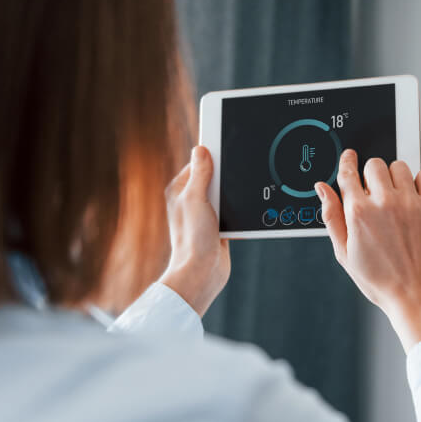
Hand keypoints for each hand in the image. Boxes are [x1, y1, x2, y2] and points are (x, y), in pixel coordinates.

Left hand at [159, 146, 229, 315]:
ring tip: (233, 198)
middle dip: (225, 176)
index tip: (226, 148)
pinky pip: (231, 209)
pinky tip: (241, 212)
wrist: (202, 273)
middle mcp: (190, 201)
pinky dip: (237, 208)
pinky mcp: (217, 225)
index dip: (212, 157)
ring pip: (224, 193)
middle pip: (213, 177)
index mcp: (179, 191)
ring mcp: (204, 214)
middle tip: (233, 176)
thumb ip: (200, 174)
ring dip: (232, 194)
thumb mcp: (196, 199)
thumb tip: (201, 149)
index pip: (197, 163)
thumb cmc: (193, 239)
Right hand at [316, 150, 420, 350]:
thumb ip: (332, 217)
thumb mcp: (345, 253)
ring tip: (395, 196)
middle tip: (374, 191)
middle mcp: (384, 203)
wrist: (417, 297)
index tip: (349, 157)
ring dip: (394, 176)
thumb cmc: (382, 281)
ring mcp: (409, 203)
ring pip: (399, 166)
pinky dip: (420, 181)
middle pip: (373, 164)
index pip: (348, 172)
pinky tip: (414, 196)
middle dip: (371, 174)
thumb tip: (322, 190)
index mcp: (359, 213)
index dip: (346, 161)